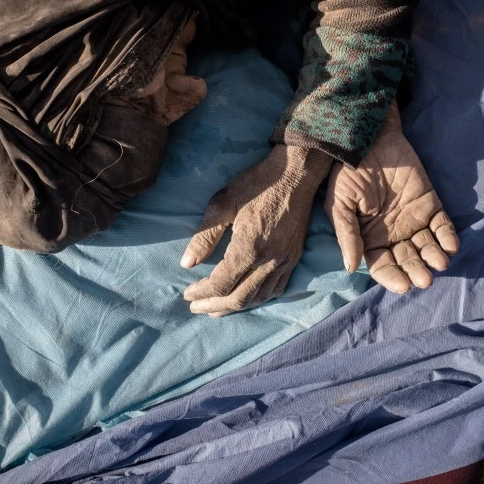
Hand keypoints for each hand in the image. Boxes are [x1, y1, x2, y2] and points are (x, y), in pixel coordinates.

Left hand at [181, 144, 332, 316]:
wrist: (296, 174)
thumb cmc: (257, 184)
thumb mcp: (223, 203)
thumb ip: (205, 236)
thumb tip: (186, 264)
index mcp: (249, 248)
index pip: (221, 283)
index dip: (202, 293)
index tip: (187, 294)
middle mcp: (269, 261)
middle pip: (239, 298)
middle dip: (214, 306)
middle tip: (196, 308)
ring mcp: (285, 261)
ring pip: (259, 298)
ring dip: (236, 307)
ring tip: (217, 309)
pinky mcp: (294, 258)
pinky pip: (277, 289)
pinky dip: (259, 299)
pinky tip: (248, 297)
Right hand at [324, 103, 457, 293]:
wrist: (370, 139)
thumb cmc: (349, 172)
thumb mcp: (339, 204)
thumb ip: (347, 235)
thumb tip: (351, 268)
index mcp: (368, 238)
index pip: (382, 266)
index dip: (392, 277)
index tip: (403, 286)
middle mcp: (393, 233)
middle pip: (407, 260)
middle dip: (416, 272)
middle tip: (425, 279)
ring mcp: (413, 219)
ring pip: (427, 247)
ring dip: (434, 258)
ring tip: (439, 263)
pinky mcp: (430, 204)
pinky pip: (443, 225)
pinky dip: (448, 237)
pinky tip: (450, 246)